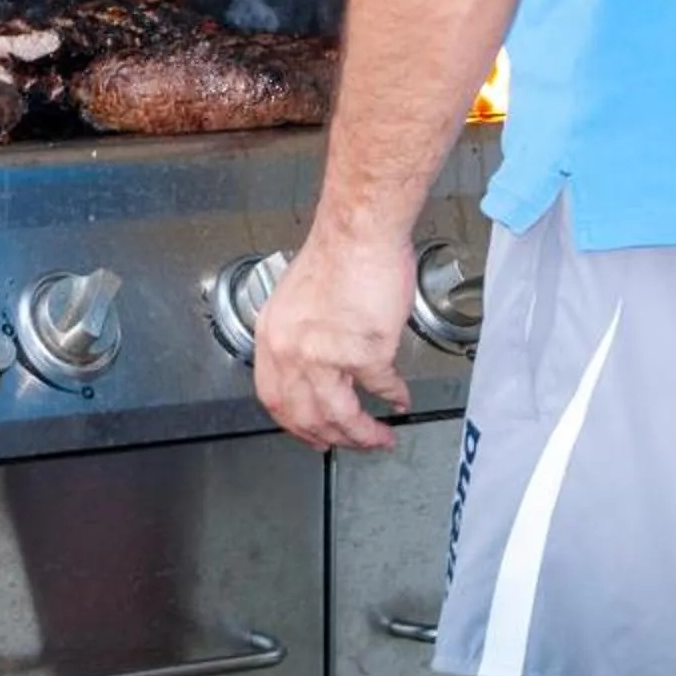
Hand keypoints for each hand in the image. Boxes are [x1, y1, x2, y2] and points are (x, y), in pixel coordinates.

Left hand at [252, 234, 414, 451]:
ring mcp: (327, 354)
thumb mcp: (296, 300)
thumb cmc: (337, 254)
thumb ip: (300, 336)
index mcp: (274, 336)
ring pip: (341, 415)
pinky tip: (401, 399)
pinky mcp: (365, 351)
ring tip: (380, 437)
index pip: (274, 398)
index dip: (294, 424)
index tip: (311, 434)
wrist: (359, 232)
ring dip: (363, 434)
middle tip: (351, 444)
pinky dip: (395, 398)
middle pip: (307, 415)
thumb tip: (314, 367)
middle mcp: (293, 350)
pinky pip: (382, 388)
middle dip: (332, 437)